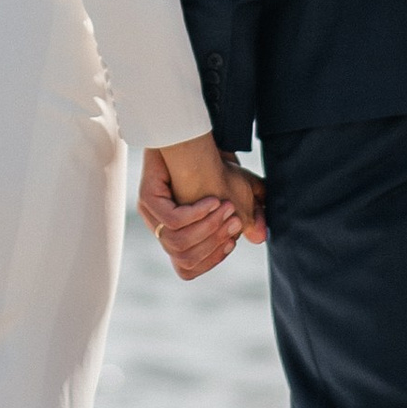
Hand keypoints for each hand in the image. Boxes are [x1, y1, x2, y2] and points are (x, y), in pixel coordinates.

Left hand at [139, 141, 264, 280]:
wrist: (192, 138)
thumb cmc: (215, 168)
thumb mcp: (239, 195)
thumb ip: (250, 217)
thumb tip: (258, 237)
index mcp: (178, 235)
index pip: (186, 269)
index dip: (210, 262)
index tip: (231, 243)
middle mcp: (160, 229)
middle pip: (184, 259)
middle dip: (214, 242)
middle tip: (235, 220)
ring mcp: (151, 213)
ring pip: (177, 243)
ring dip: (208, 228)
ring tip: (226, 208)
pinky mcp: (147, 197)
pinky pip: (172, 220)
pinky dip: (196, 214)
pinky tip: (212, 200)